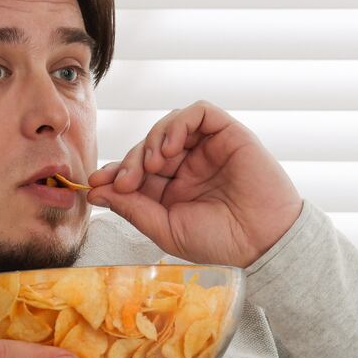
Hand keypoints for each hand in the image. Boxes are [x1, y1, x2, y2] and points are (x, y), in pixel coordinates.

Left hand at [85, 101, 303, 268]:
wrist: (262, 244)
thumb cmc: (220, 243)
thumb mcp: (165, 229)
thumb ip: (132, 208)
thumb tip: (96, 193)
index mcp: (175, 189)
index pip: (137, 170)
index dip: (115, 173)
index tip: (95, 184)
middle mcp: (190, 165)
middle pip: (149, 145)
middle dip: (130, 161)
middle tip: (124, 181)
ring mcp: (209, 148)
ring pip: (171, 125)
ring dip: (153, 140)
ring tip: (152, 165)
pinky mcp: (229, 134)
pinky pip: (199, 113)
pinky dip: (179, 123)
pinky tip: (171, 147)